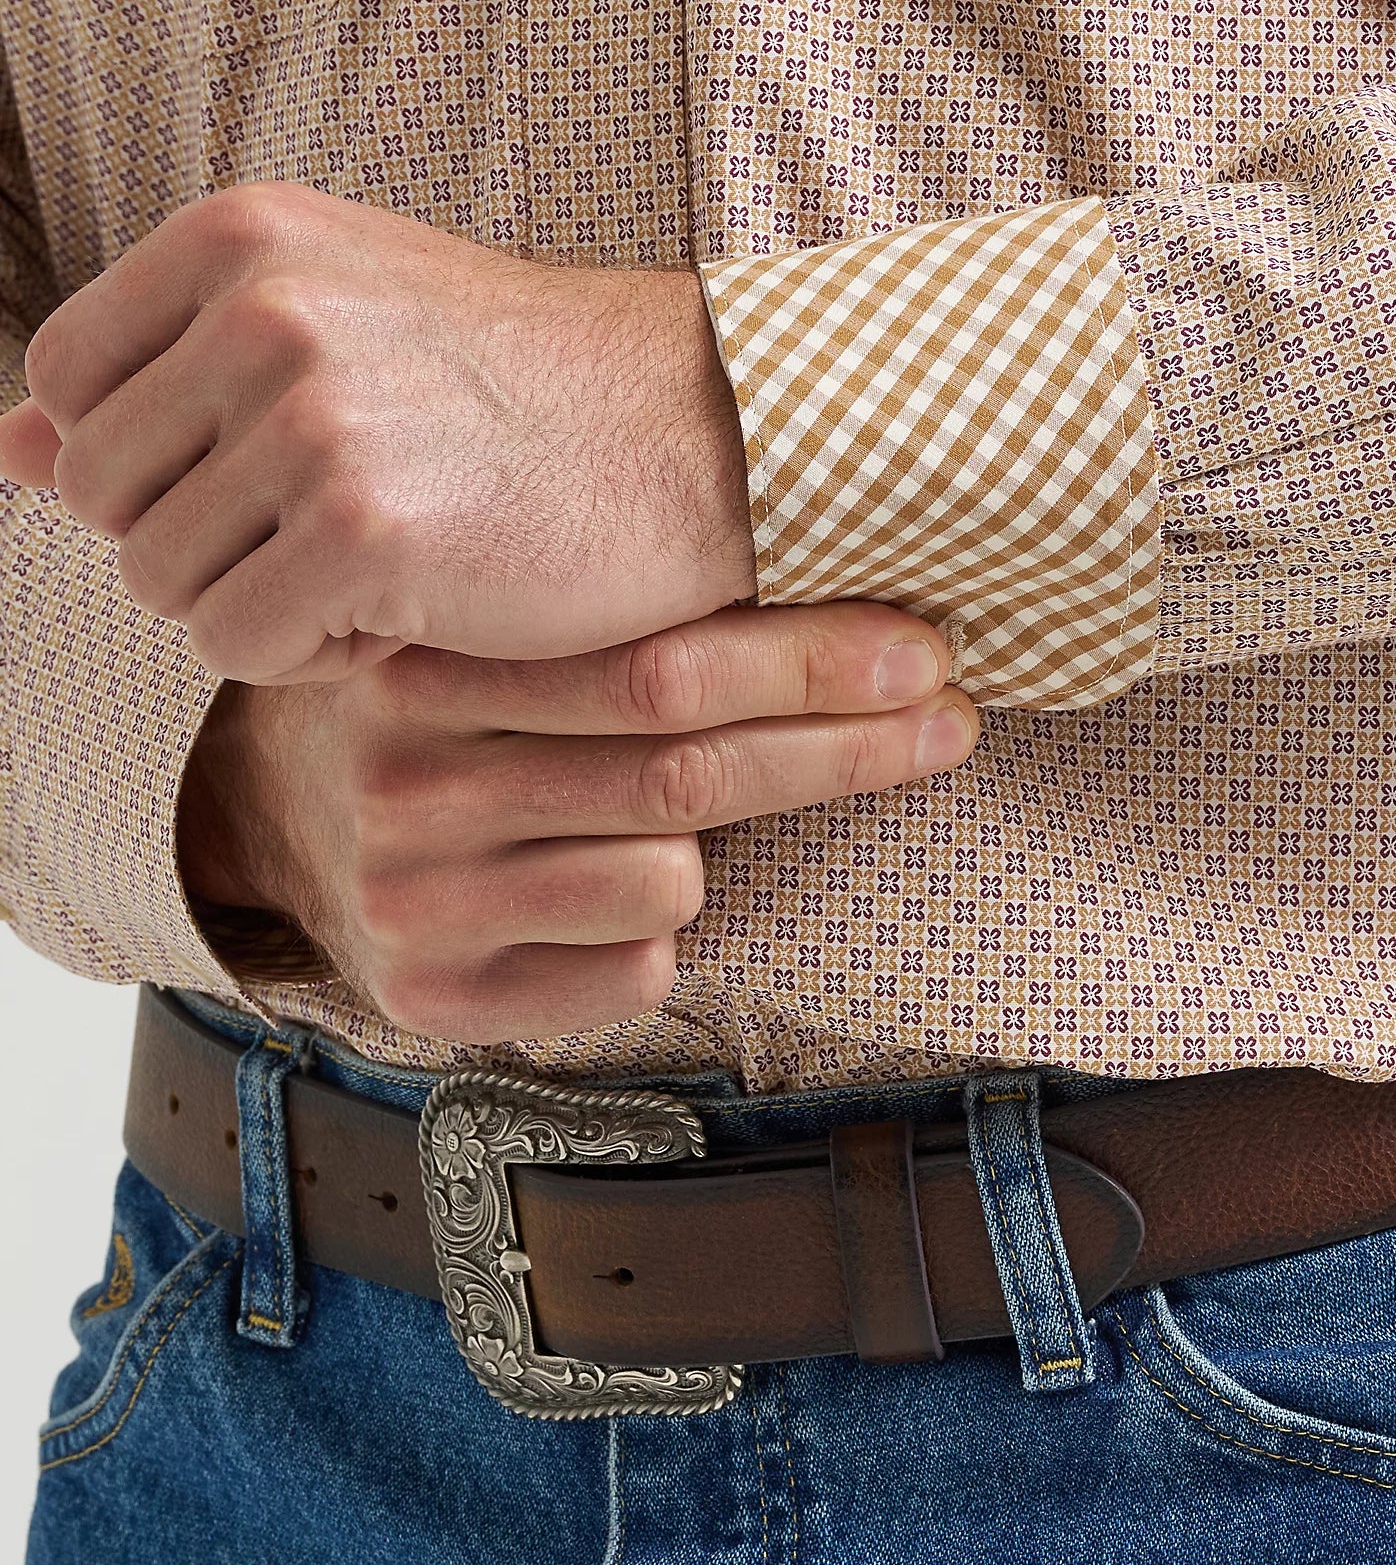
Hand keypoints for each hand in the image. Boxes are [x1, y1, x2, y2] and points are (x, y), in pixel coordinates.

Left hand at [1, 180, 754, 681]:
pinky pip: (240, 649)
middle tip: (332, 531)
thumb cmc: (522, 390)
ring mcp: (312, 420)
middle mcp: (261, 312)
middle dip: (203, 544)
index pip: (67, 385)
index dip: (149, 463)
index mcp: (239, 239)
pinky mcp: (363, 532)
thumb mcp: (335, 330)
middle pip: (105, 500)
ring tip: (379, 565)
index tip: (262, 474)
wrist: (696, 431)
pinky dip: (313, 659)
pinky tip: (406, 614)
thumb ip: (161, 378)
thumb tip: (10, 448)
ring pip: (163, 585)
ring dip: (261, 605)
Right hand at [180, 602, 978, 1040]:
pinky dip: (658, 933)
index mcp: (423, 665)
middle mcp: (405, 788)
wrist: (279, 821)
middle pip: (683, 776)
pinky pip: (635, 969)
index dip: (811, 663)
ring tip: (661, 818)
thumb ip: (610, 614)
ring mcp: (413, 902)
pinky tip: (602, 892)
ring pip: (668, 880)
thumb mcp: (488, 625)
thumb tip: (826, 565)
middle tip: (947, 720)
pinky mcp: (433, 999)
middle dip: (843, 747)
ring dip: (717, 851)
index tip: (925, 653)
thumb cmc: (438, 705)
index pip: (657, 670)